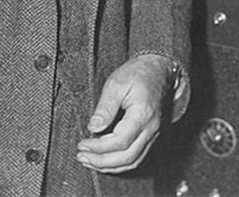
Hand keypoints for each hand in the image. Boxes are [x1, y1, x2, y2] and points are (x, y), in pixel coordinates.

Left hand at [76, 54, 172, 173]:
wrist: (156, 71)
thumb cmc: (137, 74)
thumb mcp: (116, 84)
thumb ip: (105, 107)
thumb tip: (93, 128)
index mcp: (142, 115)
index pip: (120, 141)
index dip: (99, 147)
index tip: (82, 145)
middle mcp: (150, 130)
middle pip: (127, 158)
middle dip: (102, 162)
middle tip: (82, 157)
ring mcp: (152, 135)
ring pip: (132, 161)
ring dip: (110, 166)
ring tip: (89, 162)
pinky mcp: (149, 136)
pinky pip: (136, 157)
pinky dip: (119, 163)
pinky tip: (105, 160)